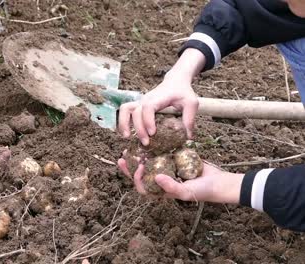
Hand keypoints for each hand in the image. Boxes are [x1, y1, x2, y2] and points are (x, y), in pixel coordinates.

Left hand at [118, 157, 243, 203]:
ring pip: (149, 163)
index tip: (137, 166)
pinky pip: (161, 154)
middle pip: (141, 175)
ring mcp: (168, 170)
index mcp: (161, 191)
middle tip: (122, 156)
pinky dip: (155, 149)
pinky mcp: (175, 160)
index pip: (142, 187)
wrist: (219, 181)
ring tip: (132, 147)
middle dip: (130, 167)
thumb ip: (171, 187)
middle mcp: (162, 180)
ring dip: (140, 156)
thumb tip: (155, 177)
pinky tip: (150, 139)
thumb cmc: (203, 190)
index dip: (135, 179)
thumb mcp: (187, 192)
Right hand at [119, 76, 198, 143]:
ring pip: (125, 109)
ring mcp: (140, 101)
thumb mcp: (191, 103)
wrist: (175, 81)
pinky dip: (123, 121)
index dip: (148, 120)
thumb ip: (189, 118)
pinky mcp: (138, 105)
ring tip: (127, 137)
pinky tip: (126, 133)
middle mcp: (146, 99)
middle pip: (135, 111)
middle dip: (139, 128)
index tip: (153, 133)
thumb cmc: (183, 92)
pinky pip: (125, 111)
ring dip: (124, 123)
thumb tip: (188, 137)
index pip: (148, 107)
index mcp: (159, 98)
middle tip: (146, 143)